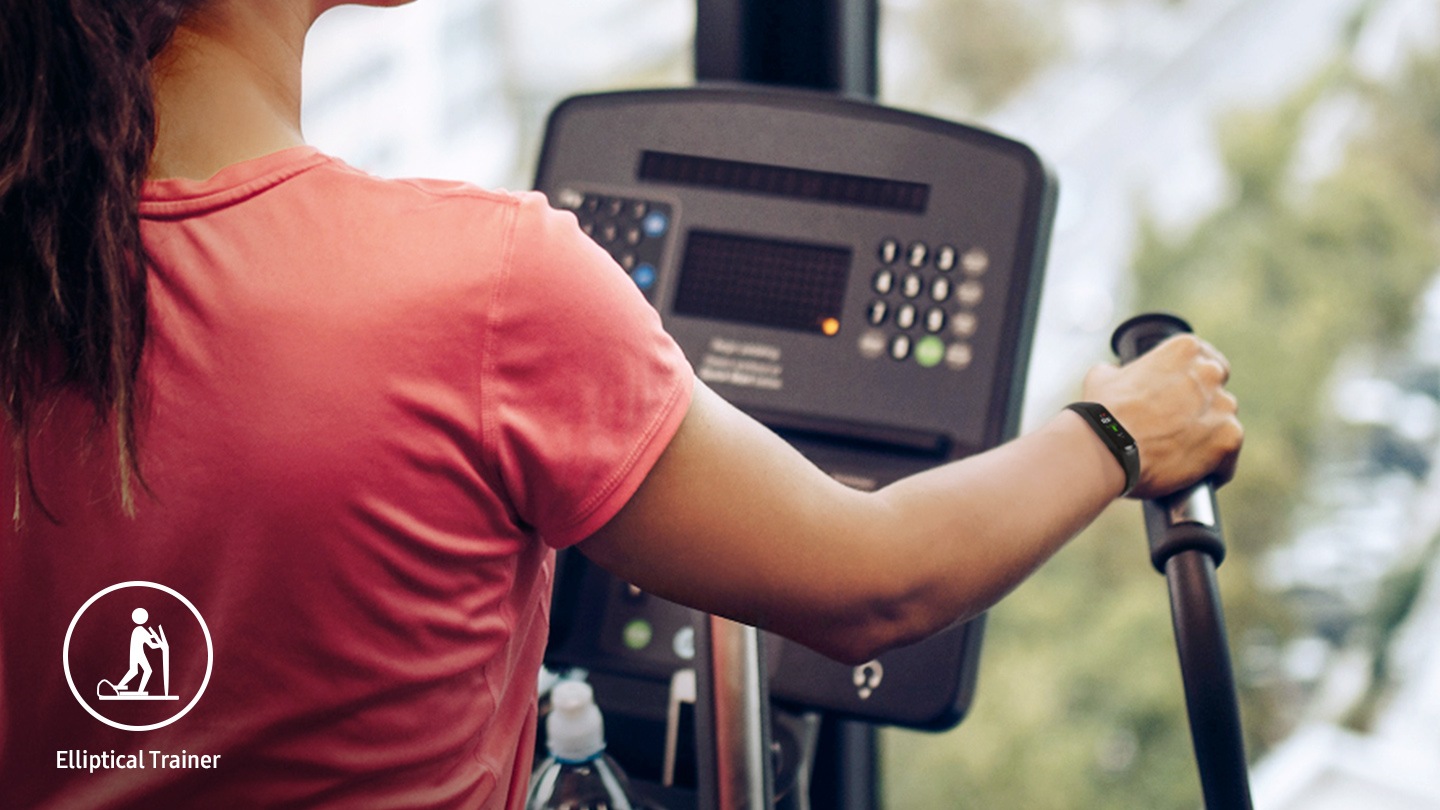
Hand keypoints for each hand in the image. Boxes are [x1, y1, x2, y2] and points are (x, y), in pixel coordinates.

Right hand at [1081, 334, 1242, 498]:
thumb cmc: (1103, 412)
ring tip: (1181, 454)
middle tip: (1177, 426)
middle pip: (1217, 390)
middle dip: (1201, 406)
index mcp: (1184, 349)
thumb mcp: (1104, 376)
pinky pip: (1228, 456)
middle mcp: (1210, 373)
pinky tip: (1195, 475)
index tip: (1179, 396)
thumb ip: (1123, 371)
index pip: (1204, 359)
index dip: (1190, 380)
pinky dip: (1215, 466)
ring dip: (1208, 435)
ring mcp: (1224, 406)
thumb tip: (1120, 376)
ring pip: (1223, 422)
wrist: (1107, 448)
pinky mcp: (1228, 439)